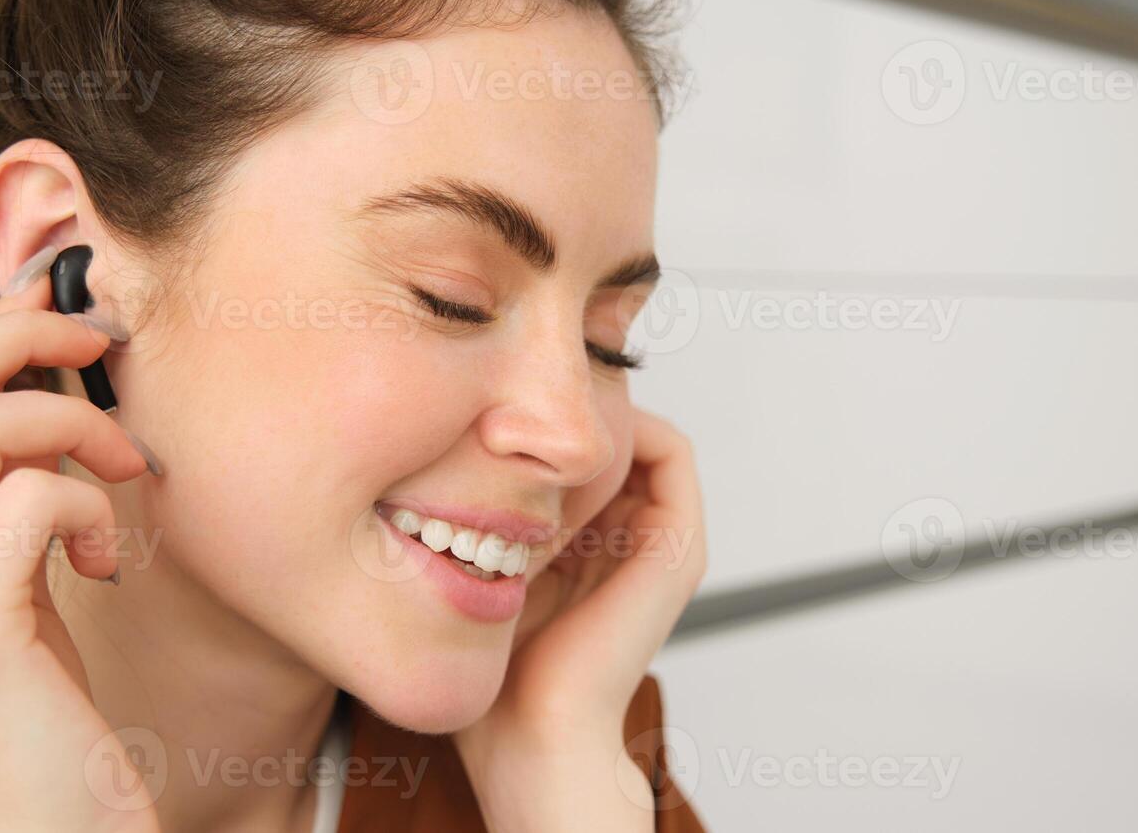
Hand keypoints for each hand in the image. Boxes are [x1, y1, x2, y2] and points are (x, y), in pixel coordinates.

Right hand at [0, 270, 159, 832]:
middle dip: (27, 336)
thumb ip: (14, 497)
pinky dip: (92, 505)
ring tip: (123, 476)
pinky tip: (108, 563)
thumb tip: (52, 387)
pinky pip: (35, 497)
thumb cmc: (46, 717)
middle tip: (104, 346)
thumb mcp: (20, 586)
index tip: (61, 300)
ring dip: (77, 425)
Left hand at [453, 406, 705, 831]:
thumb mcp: (485, 562)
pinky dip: (627, 432)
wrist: (529, 732)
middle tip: (517, 405)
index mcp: (590, 543)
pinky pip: (672, 452)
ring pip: (639, 436)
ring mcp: (663, 540)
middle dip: (567, 411)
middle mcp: (632, 536)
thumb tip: (457, 438)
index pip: (580, 450)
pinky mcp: (680, 548)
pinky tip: (567, 452)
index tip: (496, 409)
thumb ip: (487, 508)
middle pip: (612, 437)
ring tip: (541, 429)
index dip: (546, 418)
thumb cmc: (494, 662)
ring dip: (595, 420)